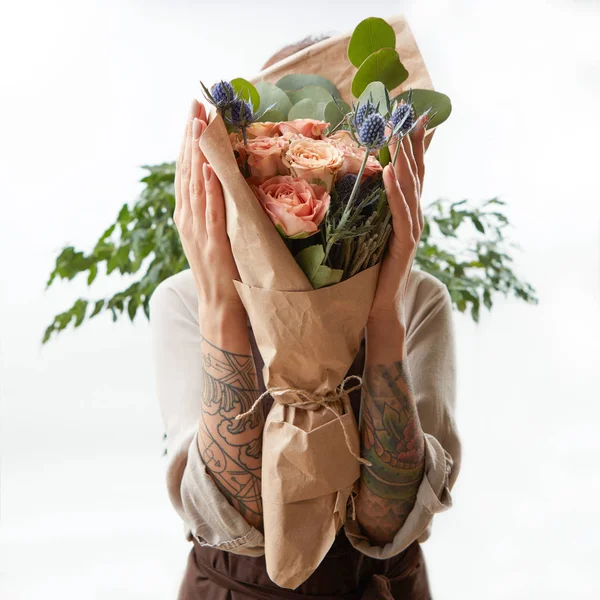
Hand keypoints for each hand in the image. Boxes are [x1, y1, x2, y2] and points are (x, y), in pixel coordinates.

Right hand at [174, 99, 246, 349]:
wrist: (219, 304)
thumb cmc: (222, 270)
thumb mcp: (213, 235)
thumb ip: (211, 211)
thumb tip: (219, 184)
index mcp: (188, 215)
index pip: (186, 171)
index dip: (189, 142)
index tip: (194, 113)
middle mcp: (188, 218)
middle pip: (186, 170)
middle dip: (190, 136)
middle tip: (193, 104)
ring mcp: (198, 230)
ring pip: (194, 185)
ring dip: (196, 153)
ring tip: (198, 124)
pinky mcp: (212, 242)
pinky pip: (210, 211)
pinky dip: (207, 188)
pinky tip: (208, 167)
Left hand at [368, 117, 426, 344]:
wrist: (381, 303)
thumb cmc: (374, 268)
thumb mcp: (374, 231)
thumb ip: (375, 209)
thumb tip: (365, 187)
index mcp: (407, 209)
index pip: (414, 169)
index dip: (415, 142)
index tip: (415, 113)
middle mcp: (415, 214)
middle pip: (416, 170)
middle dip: (411, 138)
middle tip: (408, 107)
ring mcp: (413, 227)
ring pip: (411, 185)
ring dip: (404, 156)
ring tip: (398, 129)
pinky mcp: (405, 242)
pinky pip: (401, 211)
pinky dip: (397, 189)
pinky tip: (393, 169)